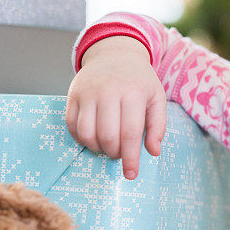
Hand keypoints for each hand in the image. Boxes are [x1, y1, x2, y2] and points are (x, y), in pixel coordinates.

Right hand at [65, 36, 166, 179]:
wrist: (114, 54)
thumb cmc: (139, 80)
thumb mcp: (156, 98)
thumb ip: (158, 125)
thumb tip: (154, 152)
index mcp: (133, 92)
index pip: (130, 132)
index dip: (131, 157)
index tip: (131, 174)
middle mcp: (108, 91)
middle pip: (107, 136)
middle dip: (114, 153)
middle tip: (120, 153)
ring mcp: (87, 93)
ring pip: (86, 133)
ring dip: (97, 148)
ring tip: (107, 145)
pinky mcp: (72, 95)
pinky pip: (72, 126)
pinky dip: (81, 138)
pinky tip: (93, 137)